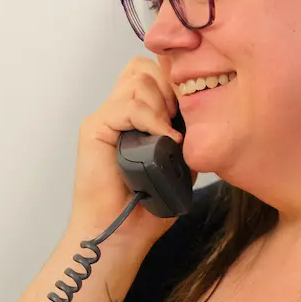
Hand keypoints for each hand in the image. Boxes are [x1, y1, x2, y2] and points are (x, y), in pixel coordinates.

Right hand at [69, 55, 181, 241]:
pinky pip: (127, 105)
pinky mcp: (95, 129)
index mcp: (135, 116)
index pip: (152, 72)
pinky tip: (163, 139)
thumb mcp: (180, 162)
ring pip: (138, 80)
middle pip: (144, 67)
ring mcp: (104, 118)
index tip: (193, 105)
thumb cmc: (147, 206)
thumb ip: (187, 134)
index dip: (174, 80)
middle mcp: (117, 111)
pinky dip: (150, 118)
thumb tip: (206, 112)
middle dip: (170, 86)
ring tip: (169, 134)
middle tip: (180, 119)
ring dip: (161, 103)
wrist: (121, 234)